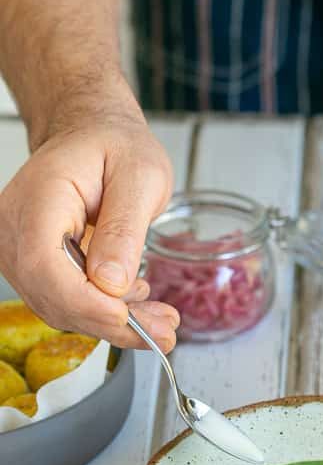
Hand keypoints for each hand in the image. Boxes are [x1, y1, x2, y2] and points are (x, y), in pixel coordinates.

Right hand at [0, 111, 179, 350]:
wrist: (93, 134)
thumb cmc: (115, 146)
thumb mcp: (141, 175)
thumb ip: (125, 227)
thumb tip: (111, 283)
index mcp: (39, 197)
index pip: (45, 266)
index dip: (87, 303)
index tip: (131, 319)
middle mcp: (15, 227)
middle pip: (51, 295)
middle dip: (110, 322)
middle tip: (165, 331)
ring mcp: (20, 249)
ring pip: (59, 306)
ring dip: (111, 322)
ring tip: (161, 320)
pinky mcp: (36, 265)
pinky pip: (65, 300)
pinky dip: (103, 312)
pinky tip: (137, 306)